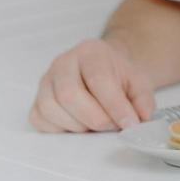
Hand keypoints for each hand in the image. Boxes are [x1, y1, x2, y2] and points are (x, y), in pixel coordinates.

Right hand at [29, 38, 154, 132]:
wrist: (104, 69)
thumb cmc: (118, 76)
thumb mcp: (139, 83)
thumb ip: (143, 101)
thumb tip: (140, 120)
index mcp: (91, 52)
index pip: (98, 79)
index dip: (114, 105)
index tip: (129, 123)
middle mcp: (63, 63)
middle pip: (70, 95)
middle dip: (95, 118)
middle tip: (112, 126)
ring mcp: (46, 81)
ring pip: (52, 108)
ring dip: (78, 125)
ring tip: (98, 124)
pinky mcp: (36, 100)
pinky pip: (40, 119)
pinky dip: (60, 129)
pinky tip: (79, 124)